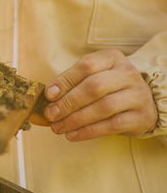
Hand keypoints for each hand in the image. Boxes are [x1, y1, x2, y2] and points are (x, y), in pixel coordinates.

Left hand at [43, 49, 157, 140]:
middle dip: (69, 102)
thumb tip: (49, 96)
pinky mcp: (141, 117)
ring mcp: (138, 95)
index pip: (87, 65)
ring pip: (104, 107)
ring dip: (76, 119)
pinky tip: (72, 135)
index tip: (49, 95)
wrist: (144, 102)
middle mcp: (128, 74)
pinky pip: (112, 125)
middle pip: (95, 86)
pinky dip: (88, 131)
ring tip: (58, 127)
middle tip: (51, 114)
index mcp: (113, 58)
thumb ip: (71, 83)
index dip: (65, 81)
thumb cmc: (108, 88)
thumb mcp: (92, 77)